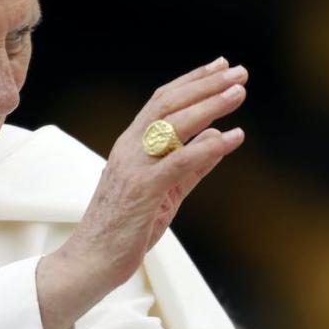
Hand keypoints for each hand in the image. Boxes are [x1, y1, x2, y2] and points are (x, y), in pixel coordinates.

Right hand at [36, 57, 247, 328]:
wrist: (90, 261)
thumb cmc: (124, 228)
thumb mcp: (166, 191)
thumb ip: (191, 165)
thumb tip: (216, 137)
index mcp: (132, 144)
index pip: (163, 101)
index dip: (193, 81)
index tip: (221, 67)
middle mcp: (130, 148)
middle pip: (169, 103)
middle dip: (205, 84)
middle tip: (237, 72)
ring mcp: (134, 167)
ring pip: (173, 125)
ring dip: (209, 105)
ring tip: (238, 92)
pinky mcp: (142, 191)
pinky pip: (179, 162)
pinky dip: (208, 148)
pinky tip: (232, 137)